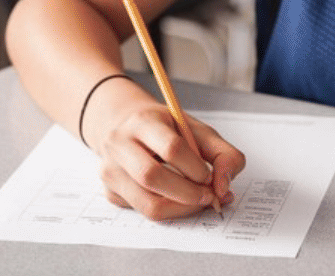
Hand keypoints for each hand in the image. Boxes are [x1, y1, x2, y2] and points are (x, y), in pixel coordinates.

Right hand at [88, 85, 244, 219]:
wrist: (125, 126)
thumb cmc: (165, 129)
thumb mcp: (196, 130)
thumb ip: (223, 154)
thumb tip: (224, 187)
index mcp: (143, 121)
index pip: (171, 147)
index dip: (195, 167)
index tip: (209, 176)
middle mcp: (119, 144)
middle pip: (152, 177)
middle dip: (188, 194)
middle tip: (208, 196)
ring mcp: (110, 170)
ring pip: (147, 203)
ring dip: (180, 208)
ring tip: (198, 201)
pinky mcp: (110, 192)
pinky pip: (143, 211)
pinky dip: (168, 211)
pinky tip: (179, 200)